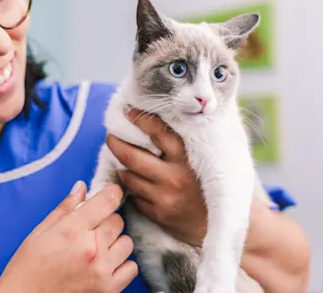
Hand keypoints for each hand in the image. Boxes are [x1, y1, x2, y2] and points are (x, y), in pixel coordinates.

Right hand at [0, 182, 137, 292]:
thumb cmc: (28, 267)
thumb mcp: (41, 231)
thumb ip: (65, 207)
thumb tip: (82, 187)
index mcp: (72, 230)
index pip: (107, 201)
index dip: (113, 192)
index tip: (112, 192)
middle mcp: (91, 248)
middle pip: (118, 220)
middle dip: (107, 220)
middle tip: (92, 228)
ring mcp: (101, 270)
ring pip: (127, 242)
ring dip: (115, 241)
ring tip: (98, 248)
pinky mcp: (108, 290)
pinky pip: (131, 267)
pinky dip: (122, 264)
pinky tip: (105, 264)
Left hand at [107, 108, 206, 245]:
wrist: (223, 221)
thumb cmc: (210, 183)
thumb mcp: (203, 159)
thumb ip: (181, 142)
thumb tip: (155, 118)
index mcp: (186, 158)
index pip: (157, 132)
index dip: (139, 119)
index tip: (127, 111)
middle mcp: (174, 177)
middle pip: (132, 156)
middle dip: (115, 143)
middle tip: (110, 136)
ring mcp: (165, 198)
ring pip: (129, 177)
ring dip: (120, 166)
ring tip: (118, 158)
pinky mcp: (160, 215)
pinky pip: (135, 197)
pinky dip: (131, 188)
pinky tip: (133, 181)